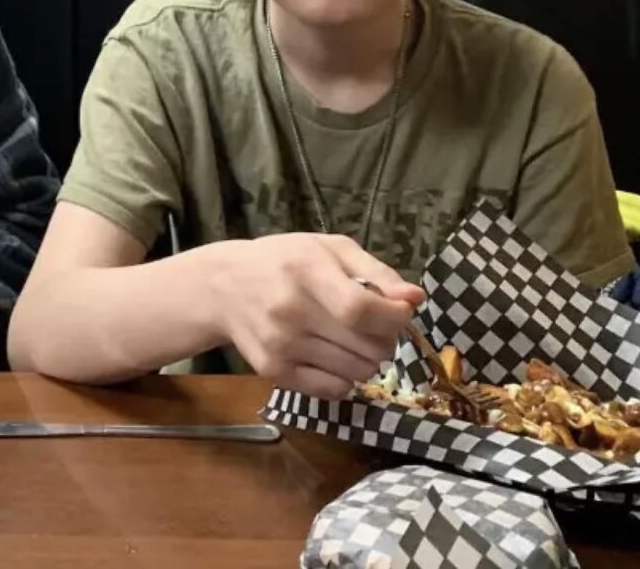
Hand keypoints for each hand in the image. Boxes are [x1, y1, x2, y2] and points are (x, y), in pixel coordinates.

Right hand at [213, 233, 424, 398]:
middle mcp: (291, 312)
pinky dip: (346, 378)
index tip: (402, 312)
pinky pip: (333, 391)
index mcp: (307, 272)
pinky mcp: (274, 373)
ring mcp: (281, 347)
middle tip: (376, 324)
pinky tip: (335, 355)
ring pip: (356, 373)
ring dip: (368, 359)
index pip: (361, 310)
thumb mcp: (330, 248)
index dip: (394, 318)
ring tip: (354, 338)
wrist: (224, 286)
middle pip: (366, 347)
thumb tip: (415, 299)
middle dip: (386, 338)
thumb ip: (377, 271)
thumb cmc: (285, 260)